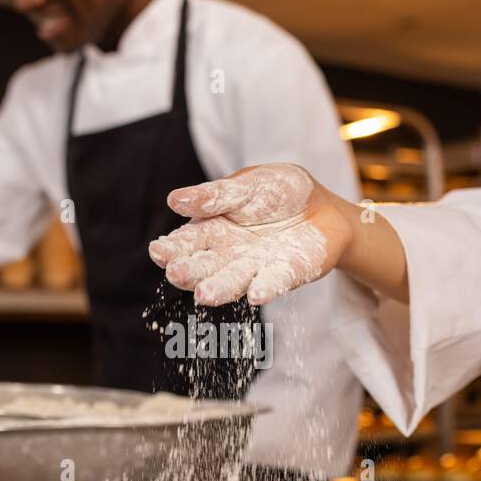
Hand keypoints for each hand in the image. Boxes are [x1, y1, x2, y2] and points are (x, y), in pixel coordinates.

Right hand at [149, 163, 355, 305]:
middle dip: (190, 271)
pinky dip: (266, 288)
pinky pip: (274, 282)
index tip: (158, 252)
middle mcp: (229, 255)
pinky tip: (257, 295)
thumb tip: (174, 200)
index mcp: (213, 230)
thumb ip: (215, 196)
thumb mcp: (246, 185)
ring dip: (219, 288)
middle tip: (176, 273)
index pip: (187, 242)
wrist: (322, 207)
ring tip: (204, 295)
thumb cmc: (278, 193)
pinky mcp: (286, 275)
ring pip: (233, 281)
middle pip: (205, 266)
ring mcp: (256, 268)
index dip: (171, 248)